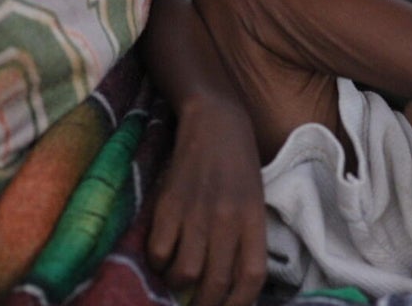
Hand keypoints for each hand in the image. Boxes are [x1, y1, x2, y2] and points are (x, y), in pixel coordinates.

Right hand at [147, 93, 266, 305]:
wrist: (216, 123)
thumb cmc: (239, 165)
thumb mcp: (253, 201)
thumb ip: (245, 237)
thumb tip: (232, 281)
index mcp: (254, 219)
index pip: (252, 276)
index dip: (239, 303)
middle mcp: (228, 219)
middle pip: (216, 283)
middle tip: (198, 305)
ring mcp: (197, 212)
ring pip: (184, 273)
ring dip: (178, 284)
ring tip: (177, 277)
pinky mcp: (169, 204)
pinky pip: (159, 251)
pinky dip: (158, 262)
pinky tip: (163, 254)